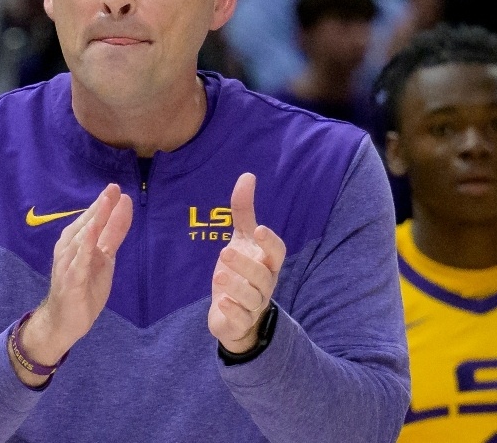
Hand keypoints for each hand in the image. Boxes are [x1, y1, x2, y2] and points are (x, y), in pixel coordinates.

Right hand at [12, 184, 131, 383]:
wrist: (64, 321)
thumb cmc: (84, 286)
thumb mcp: (104, 257)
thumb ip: (113, 234)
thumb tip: (124, 208)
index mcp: (77, 241)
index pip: (93, 219)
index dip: (104, 204)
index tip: (117, 188)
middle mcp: (69, 249)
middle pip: (87, 224)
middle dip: (100, 207)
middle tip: (113, 188)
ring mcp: (68, 264)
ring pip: (82, 239)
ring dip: (93, 221)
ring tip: (104, 204)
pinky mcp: (70, 282)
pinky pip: (78, 263)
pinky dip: (84, 248)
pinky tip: (92, 236)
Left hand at [208, 173, 285, 353]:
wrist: (235, 314)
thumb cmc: (242, 272)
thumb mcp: (240, 240)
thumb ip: (243, 211)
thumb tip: (248, 175)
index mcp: (267, 263)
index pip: (277, 253)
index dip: (270, 242)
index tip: (259, 229)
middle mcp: (265, 284)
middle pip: (262, 275)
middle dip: (246, 265)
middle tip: (225, 252)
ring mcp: (253, 305)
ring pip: (251, 298)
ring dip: (237, 288)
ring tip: (219, 275)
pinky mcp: (239, 321)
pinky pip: (241, 318)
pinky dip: (233, 311)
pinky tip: (221, 302)